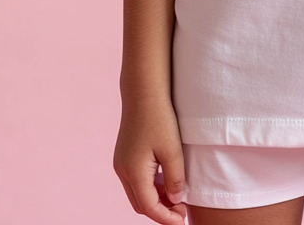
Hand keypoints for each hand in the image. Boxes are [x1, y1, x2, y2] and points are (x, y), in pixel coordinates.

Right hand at [113, 98, 188, 222]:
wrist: (144, 91)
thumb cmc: (160, 118)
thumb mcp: (173, 150)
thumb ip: (175, 179)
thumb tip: (175, 201)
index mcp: (133, 172)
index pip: (149, 207)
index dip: (166, 217)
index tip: (182, 220)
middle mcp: (122, 170)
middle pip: (140, 204)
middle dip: (160, 211)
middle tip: (182, 210)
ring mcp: (121, 162)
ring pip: (137, 193)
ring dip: (155, 199)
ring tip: (177, 197)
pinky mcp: (124, 155)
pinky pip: (136, 180)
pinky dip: (150, 186)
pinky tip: (166, 181)